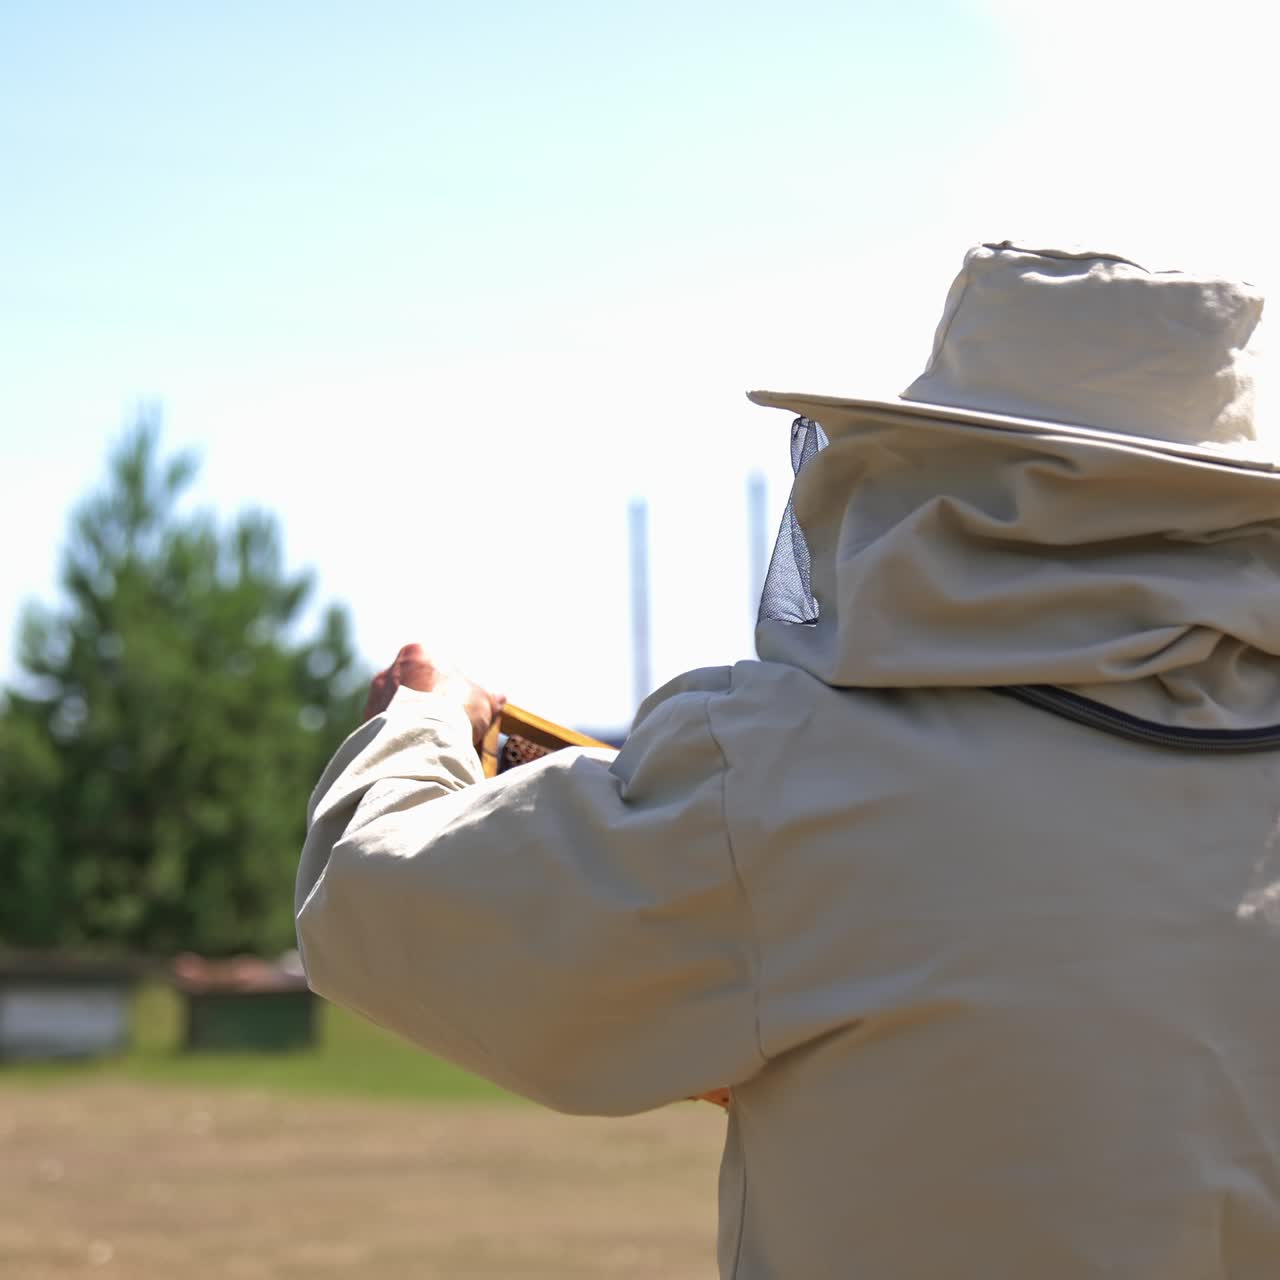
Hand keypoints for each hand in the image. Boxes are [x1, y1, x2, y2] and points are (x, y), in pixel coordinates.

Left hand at [363, 643, 504, 746]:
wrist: (425, 737)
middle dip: (427, 704)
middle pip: (412, 687)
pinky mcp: (366, 725)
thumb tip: (500, 698)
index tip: (460, 706)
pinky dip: (399, 739)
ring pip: (396, 709)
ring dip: (411, 721)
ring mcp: (375, 698)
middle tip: (446, 724)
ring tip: (431, 742)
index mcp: (417, 653)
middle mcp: (389, 671)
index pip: (434, 666)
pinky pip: (386, 731)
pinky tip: (415, 751)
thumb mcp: (483, 700)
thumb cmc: (457, 708)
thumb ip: (488, 697)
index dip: (450, 688)